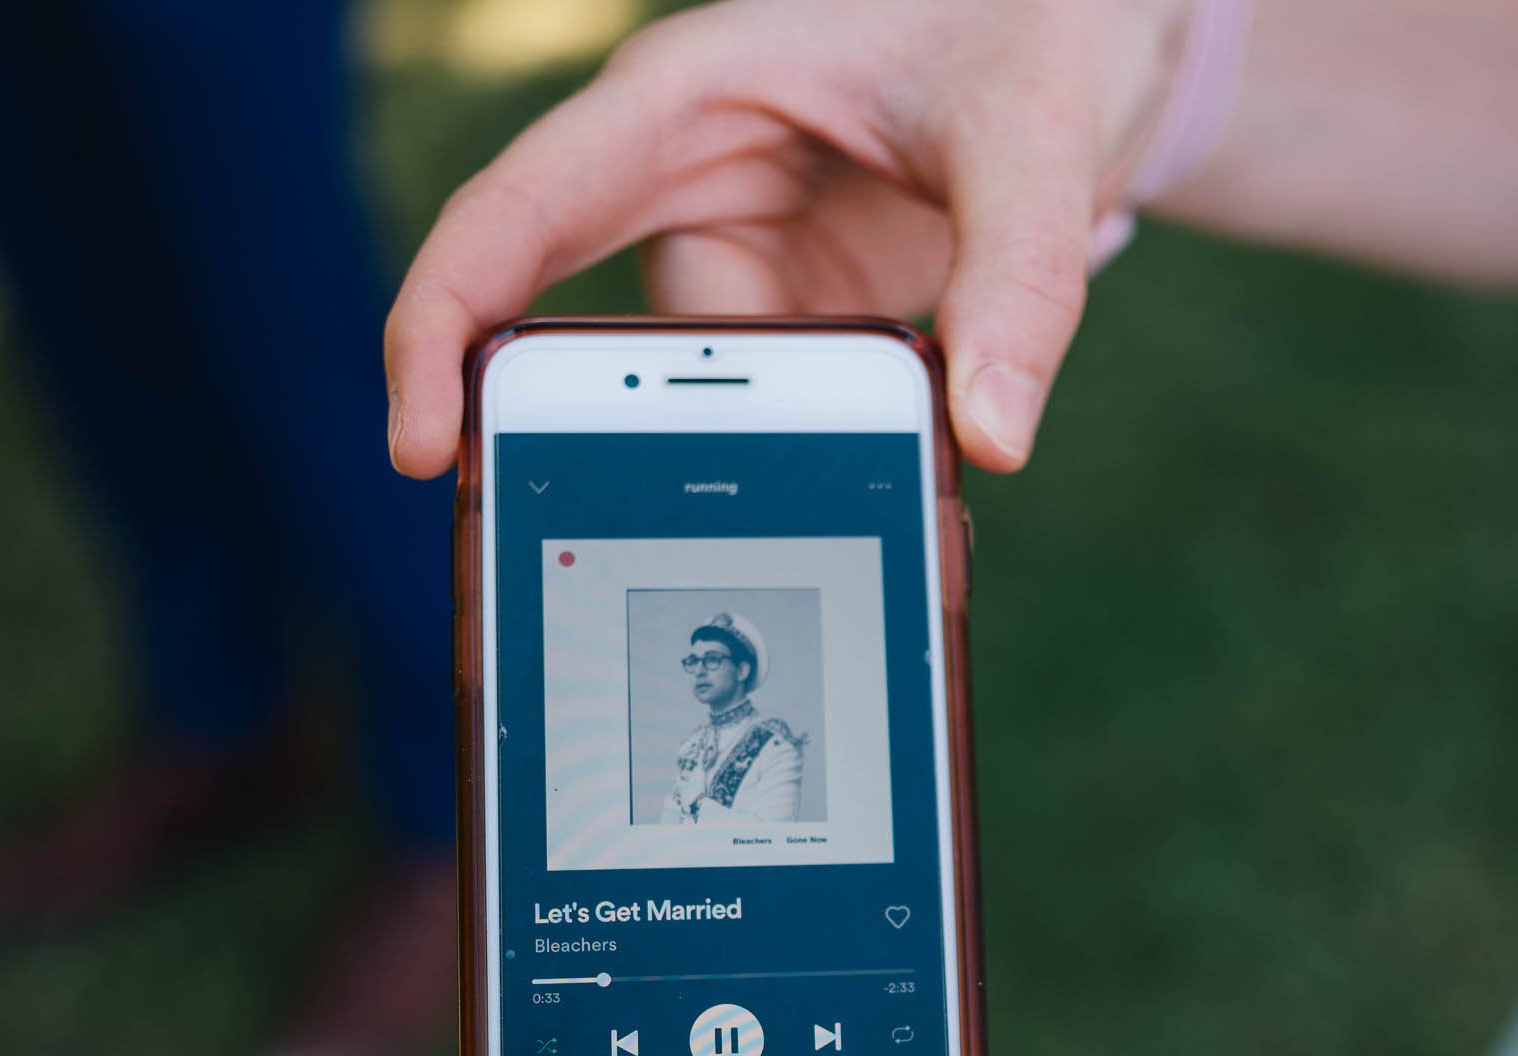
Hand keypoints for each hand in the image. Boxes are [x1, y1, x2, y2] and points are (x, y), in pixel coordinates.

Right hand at [384, 0, 1191, 477]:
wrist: (1095, 38)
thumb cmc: (1037, 24)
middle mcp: (692, 178)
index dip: (443, 328)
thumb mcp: (1037, 132)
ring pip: (714, 401)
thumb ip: (1022, 280)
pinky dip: (839, 451)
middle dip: (626, 442)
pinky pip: (793, 411)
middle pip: (599, 340)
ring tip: (858, 489)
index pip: (516, 214)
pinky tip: (900, 464)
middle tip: (666, 542)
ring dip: (775, 456)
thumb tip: (990, 440)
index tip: (423, 446)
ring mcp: (753, 256)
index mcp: (686, 95)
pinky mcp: (811, 313)